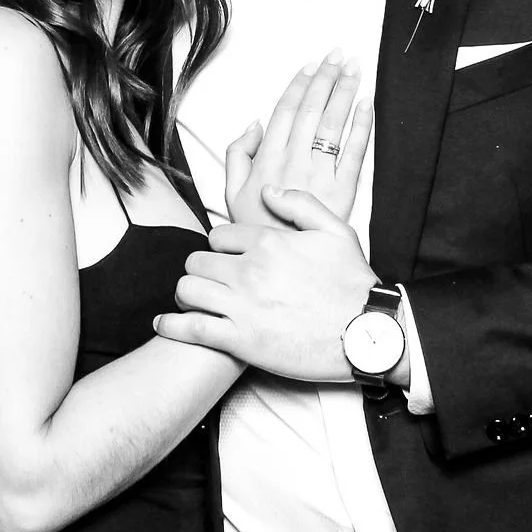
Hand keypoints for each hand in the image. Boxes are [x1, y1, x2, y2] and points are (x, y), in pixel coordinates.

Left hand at [155, 186, 381, 382]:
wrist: (367, 333)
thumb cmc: (353, 283)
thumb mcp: (336, 230)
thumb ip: (299, 203)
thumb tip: (267, 190)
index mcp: (268, 242)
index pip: (218, 235)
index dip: (219, 246)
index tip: (226, 257)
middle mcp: (249, 271)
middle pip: (197, 261)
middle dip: (200, 269)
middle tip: (207, 279)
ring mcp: (242, 306)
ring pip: (188, 289)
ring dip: (187, 293)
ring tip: (192, 299)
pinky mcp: (240, 341)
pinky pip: (190, 328)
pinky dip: (172, 325)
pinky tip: (164, 323)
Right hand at [223, 50, 373, 228]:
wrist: (282, 267)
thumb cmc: (256, 230)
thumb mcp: (230, 193)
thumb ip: (237, 154)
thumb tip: (254, 124)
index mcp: (268, 159)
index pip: (286, 110)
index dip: (299, 84)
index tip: (309, 66)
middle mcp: (295, 161)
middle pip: (313, 109)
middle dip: (326, 78)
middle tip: (337, 56)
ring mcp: (320, 174)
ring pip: (334, 123)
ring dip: (345, 92)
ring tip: (354, 68)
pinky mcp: (343, 190)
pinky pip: (355, 151)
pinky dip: (362, 125)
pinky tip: (367, 104)